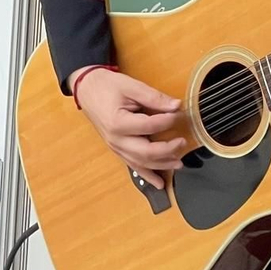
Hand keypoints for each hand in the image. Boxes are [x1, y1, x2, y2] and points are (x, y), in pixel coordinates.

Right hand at [70, 68, 185, 189]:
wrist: (87, 89)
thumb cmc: (106, 86)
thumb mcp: (131, 86)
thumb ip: (154, 97)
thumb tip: (176, 106)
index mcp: (118, 123)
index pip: (150, 126)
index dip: (168, 121)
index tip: (179, 113)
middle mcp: (116, 140)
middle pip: (146, 152)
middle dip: (168, 150)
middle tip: (182, 142)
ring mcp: (116, 147)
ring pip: (142, 163)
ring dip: (161, 165)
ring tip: (178, 163)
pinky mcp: (117, 150)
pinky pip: (133, 166)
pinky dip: (147, 176)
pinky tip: (159, 183)